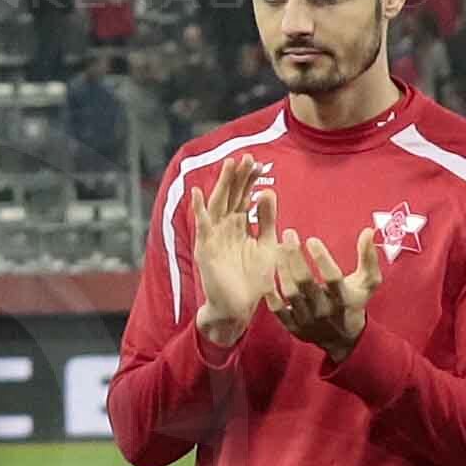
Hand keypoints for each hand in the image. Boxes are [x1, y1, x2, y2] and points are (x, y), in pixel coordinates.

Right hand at [191, 159, 284, 340]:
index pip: (245, 197)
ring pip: (218, 205)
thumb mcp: (268, 245)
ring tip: (228, 165)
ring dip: (222, 186)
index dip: (250, 180)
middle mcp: (225, 228)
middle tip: (246, 157)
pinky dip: (199, 210)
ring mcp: (214, 237)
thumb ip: (269, 220)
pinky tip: (197, 193)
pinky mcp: (205, 249)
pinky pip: (202, 226)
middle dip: (238, 177)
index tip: (258, 163)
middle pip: (231, 196)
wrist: (240, 308)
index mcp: (240, 226)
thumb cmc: (254, 280)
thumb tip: (268, 192)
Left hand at [266, 234, 381, 356]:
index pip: (332, 277)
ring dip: (282, 269)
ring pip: (290, 293)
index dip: (322, 258)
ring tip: (278, 247)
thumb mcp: (368, 282)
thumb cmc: (354, 302)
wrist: (343, 340)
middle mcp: (324, 309)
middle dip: (295, 256)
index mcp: (343, 298)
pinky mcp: (293, 326)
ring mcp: (307, 319)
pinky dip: (270, 293)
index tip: (312, 240)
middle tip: (289, 234)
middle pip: (305, 282)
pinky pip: (278, 309)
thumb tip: (368, 231)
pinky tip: (266, 273)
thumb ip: (368, 257)